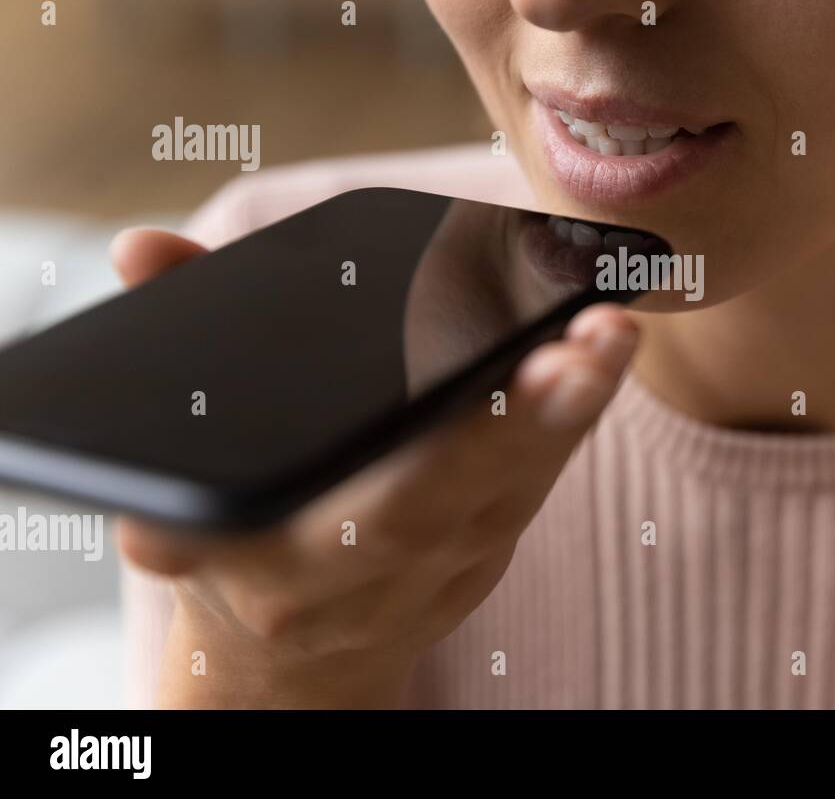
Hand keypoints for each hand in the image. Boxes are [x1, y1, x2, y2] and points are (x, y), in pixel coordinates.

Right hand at [110, 226, 639, 707]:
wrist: (285, 668)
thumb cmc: (234, 550)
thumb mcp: (179, 480)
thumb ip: (171, 348)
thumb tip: (142, 250)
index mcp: (281, 562)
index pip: (358, 513)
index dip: (428, 452)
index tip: (491, 383)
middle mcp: (365, 580)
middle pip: (456, 501)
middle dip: (524, 423)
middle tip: (590, 339)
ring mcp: (434, 576)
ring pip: (511, 492)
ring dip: (568, 410)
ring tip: (609, 329)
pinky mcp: (483, 558)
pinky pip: (533, 487)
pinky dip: (570, 419)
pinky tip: (602, 349)